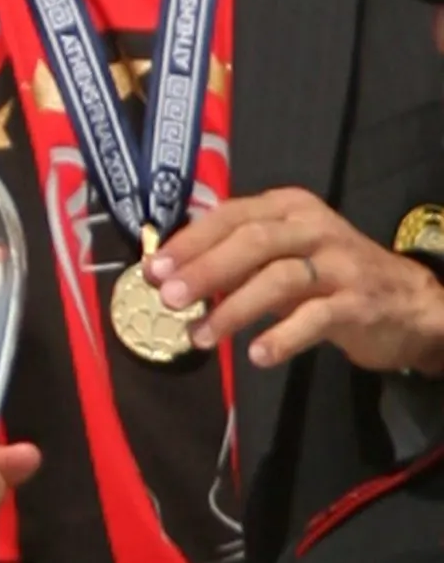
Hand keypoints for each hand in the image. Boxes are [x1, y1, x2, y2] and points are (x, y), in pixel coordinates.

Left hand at [150, 187, 443, 371]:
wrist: (408, 302)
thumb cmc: (329, 275)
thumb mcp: (282, 254)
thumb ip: (233, 258)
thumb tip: (168, 274)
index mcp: (288, 207)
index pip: (230, 216)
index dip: (189, 242)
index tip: (153, 269)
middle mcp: (313, 228)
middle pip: (252, 242)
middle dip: (205, 269)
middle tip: (168, 298)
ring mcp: (340, 264)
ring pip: (279, 278)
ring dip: (233, 308)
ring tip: (200, 336)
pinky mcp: (359, 302)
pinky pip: (315, 318)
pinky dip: (282, 336)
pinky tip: (257, 355)